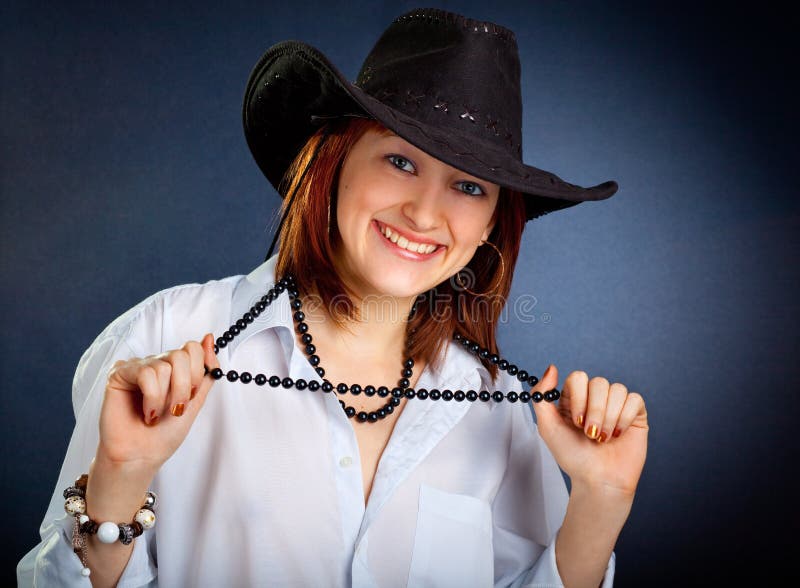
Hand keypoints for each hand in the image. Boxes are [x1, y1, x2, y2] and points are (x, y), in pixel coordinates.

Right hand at [95, 333, 219, 473]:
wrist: (142, 456)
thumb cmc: (165, 434)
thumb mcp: (194, 401)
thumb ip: (205, 372)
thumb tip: (209, 339)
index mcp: (175, 368)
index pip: (193, 348)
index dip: (197, 373)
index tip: (191, 395)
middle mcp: (156, 363)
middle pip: (181, 354)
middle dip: (184, 387)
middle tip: (175, 408)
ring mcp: (137, 367)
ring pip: (164, 366)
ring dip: (165, 398)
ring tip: (156, 414)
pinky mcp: (119, 374)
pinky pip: (145, 373)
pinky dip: (151, 397)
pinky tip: (146, 413)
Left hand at [531, 365, 647, 496]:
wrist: (598, 480)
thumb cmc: (572, 456)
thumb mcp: (547, 426)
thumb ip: (542, 395)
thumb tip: (552, 367)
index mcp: (575, 397)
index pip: (579, 377)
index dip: (579, 398)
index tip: (576, 421)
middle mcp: (595, 398)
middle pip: (599, 382)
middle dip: (594, 411)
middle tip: (590, 433)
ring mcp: (616, 405)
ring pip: (617, 390)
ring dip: (608, 418)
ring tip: (603, 437)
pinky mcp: (635, 414)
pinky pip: (634, 400)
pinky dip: (624, 419)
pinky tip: (618, 434)